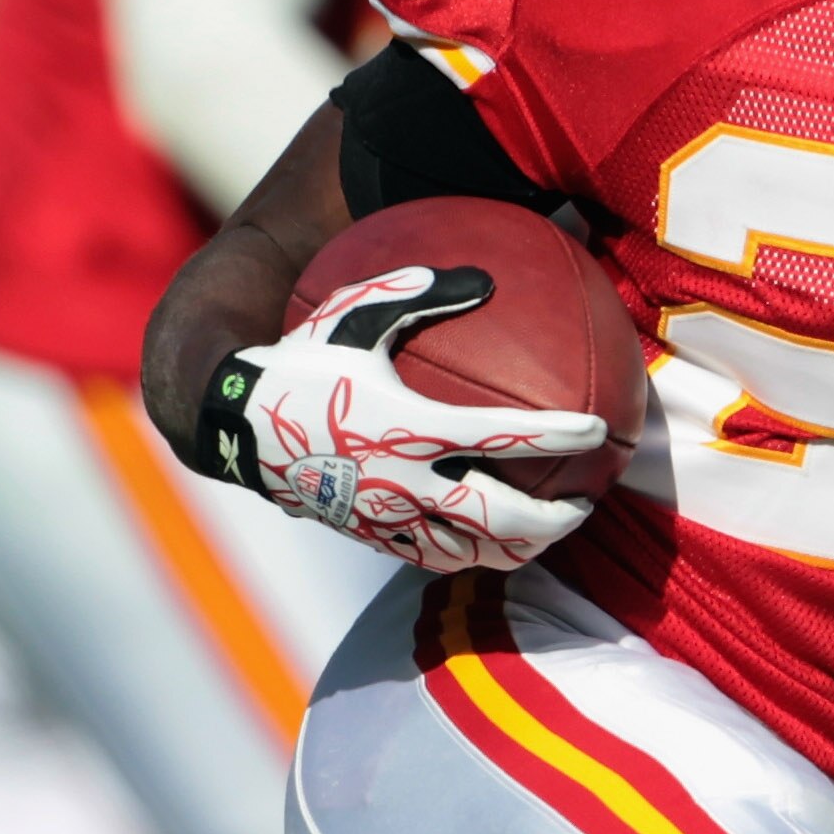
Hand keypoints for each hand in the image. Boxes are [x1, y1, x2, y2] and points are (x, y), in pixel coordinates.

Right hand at [198, 263, 609, 574]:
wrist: (233, 426)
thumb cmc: (299, 360)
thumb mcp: (354, 313)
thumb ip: (420, 293)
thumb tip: (484, 276)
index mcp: (411, 424)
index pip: (502, 436)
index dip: (558, 436)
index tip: (600, 430)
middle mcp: (405, 480)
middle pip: (500, 518)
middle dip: (554, 519)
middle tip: (585, 502)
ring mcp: (387, 516)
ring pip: (470, 551)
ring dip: (518, 548)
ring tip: (546, 536)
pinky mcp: (367, 535)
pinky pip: (429, 557)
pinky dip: (468, 554)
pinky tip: (484, 543)